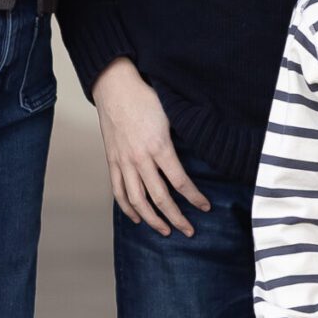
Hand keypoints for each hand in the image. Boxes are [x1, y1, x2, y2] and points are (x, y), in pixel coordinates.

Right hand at [95, 59, 211, 236]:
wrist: (114, 87)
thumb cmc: (145, 97)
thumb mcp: (171, 114)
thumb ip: (182, 137)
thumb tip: (201, 151)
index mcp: (159, 146)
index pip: (179, 182)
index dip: (194, 198)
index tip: (204, 208)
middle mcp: (140, 158)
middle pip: (159, 198)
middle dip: (176, 218)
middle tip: (189, 230)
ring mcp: (123, 162)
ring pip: (137, 201)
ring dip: (152, 220)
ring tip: (165, 230)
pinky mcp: (112, 161)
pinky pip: (119, 191)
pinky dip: (127, 208)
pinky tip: (137, 218)